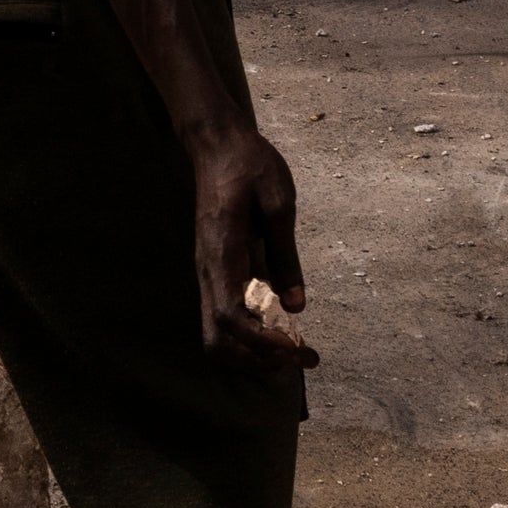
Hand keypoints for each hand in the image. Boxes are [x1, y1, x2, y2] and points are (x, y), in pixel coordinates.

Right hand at [189, 125, 317, 370]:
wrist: (217, 146)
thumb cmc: (250, 165)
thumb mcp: (279, 200)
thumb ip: (286, 254)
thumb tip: (295, 306)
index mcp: (221, 252)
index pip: (229, 317)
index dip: (259, 343)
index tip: (293, 348)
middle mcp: (207, 270)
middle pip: (216, 340)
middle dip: (257, 361)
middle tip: (301, 358)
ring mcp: (207, 273)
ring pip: (215, 336)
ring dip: (251, 355)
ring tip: (292, 352)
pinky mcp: (213, 272)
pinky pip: (221, 319)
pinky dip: (247, 338)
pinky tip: (277, 330)